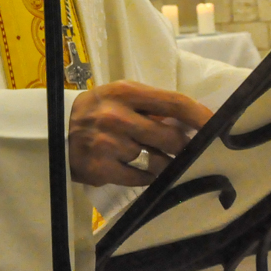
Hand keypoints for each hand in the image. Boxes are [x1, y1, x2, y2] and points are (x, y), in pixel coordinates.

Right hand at [68, 81, 211, 185]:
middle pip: (171, 138)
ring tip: (155, 159)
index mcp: (126, 92)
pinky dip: (145, 176)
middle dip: (183, 149)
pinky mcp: (101, 168)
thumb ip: (151, 106)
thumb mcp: (120, 97)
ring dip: (163, 164)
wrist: (53, 130)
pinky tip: (135, 169)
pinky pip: (139, 178)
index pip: (174, 103)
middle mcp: (117, 115)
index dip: (200, 116)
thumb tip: (190, 124)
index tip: (217, 127)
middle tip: (189, 153)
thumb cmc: (96, 111)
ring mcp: (108, 143)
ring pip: (156, 161)